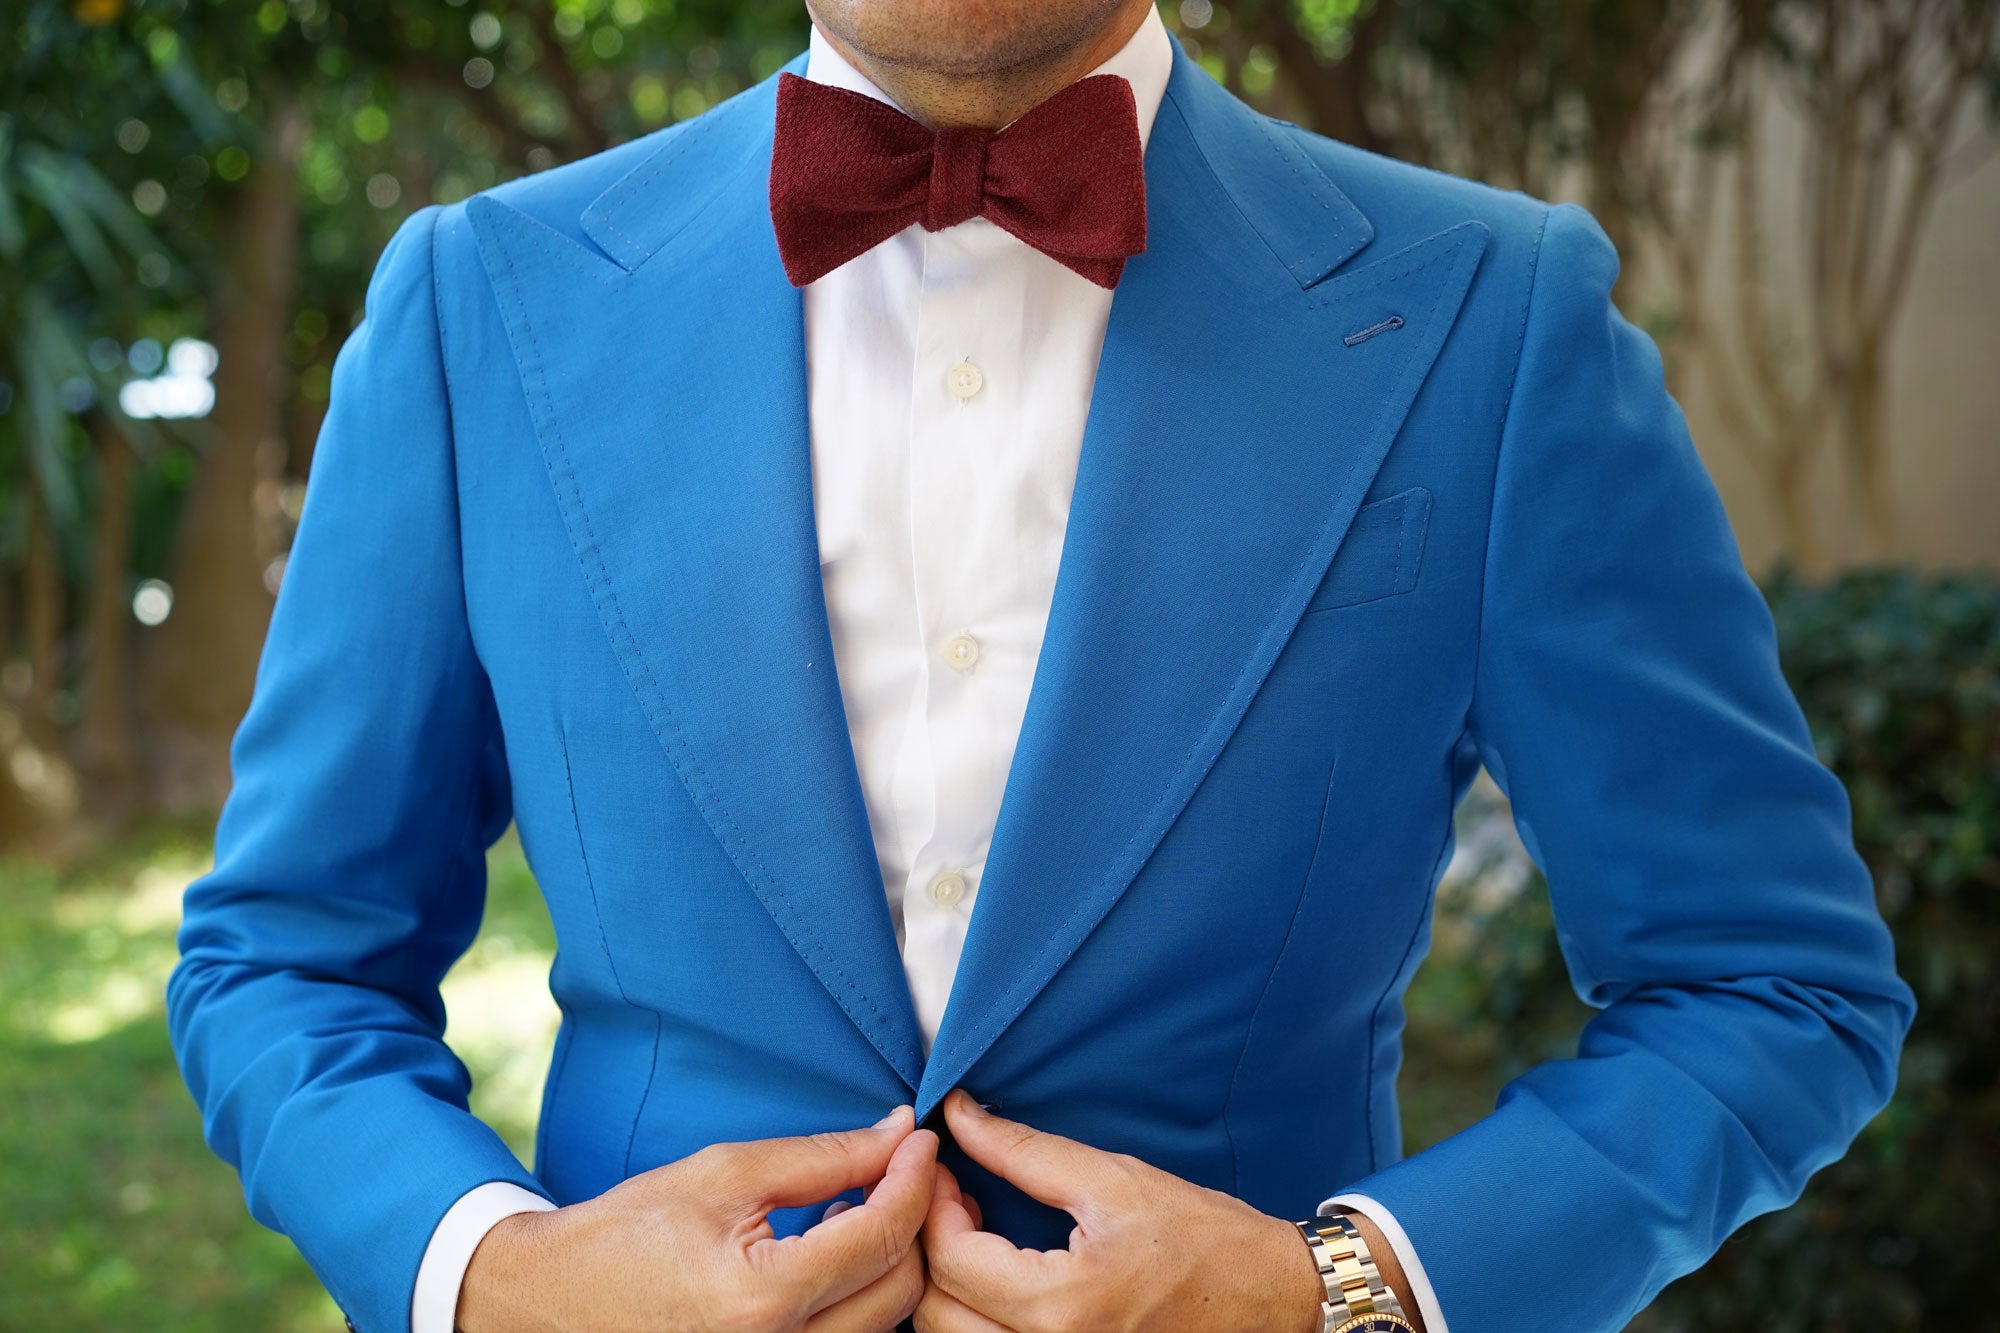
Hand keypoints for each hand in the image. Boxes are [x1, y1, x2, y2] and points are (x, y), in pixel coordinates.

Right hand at [458, 1105, 936, 1332]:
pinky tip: (833, 1255)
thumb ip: (822, 1157)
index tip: (920, 1139)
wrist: (554, 1302)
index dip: (914, 1177)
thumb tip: (896, 1135)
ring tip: (858, 1207)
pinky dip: (860, 1296)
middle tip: (902, 1168)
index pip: (881, 1234)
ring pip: (884, 1322)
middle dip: (913, 1220)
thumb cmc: (630, 1233)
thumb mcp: (725, 1174)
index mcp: (763, 1298)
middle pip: (900, 1287)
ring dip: (889, 1259)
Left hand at [912, 1091, 1325, 1332]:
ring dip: (948, 1288)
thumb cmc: (1205, 1238)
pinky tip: (999, 1279)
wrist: (1273, 1299)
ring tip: (978, 1237)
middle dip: (931, 1248)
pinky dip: (977, 1318)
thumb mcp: (1113, 1180)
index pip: (951, 1257)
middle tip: (957, 1200)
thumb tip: (958, 1115)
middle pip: (936, 1312)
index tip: (948, 1169)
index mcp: (1061, 1305)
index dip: (934, 1203)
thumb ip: (1023, 1151)